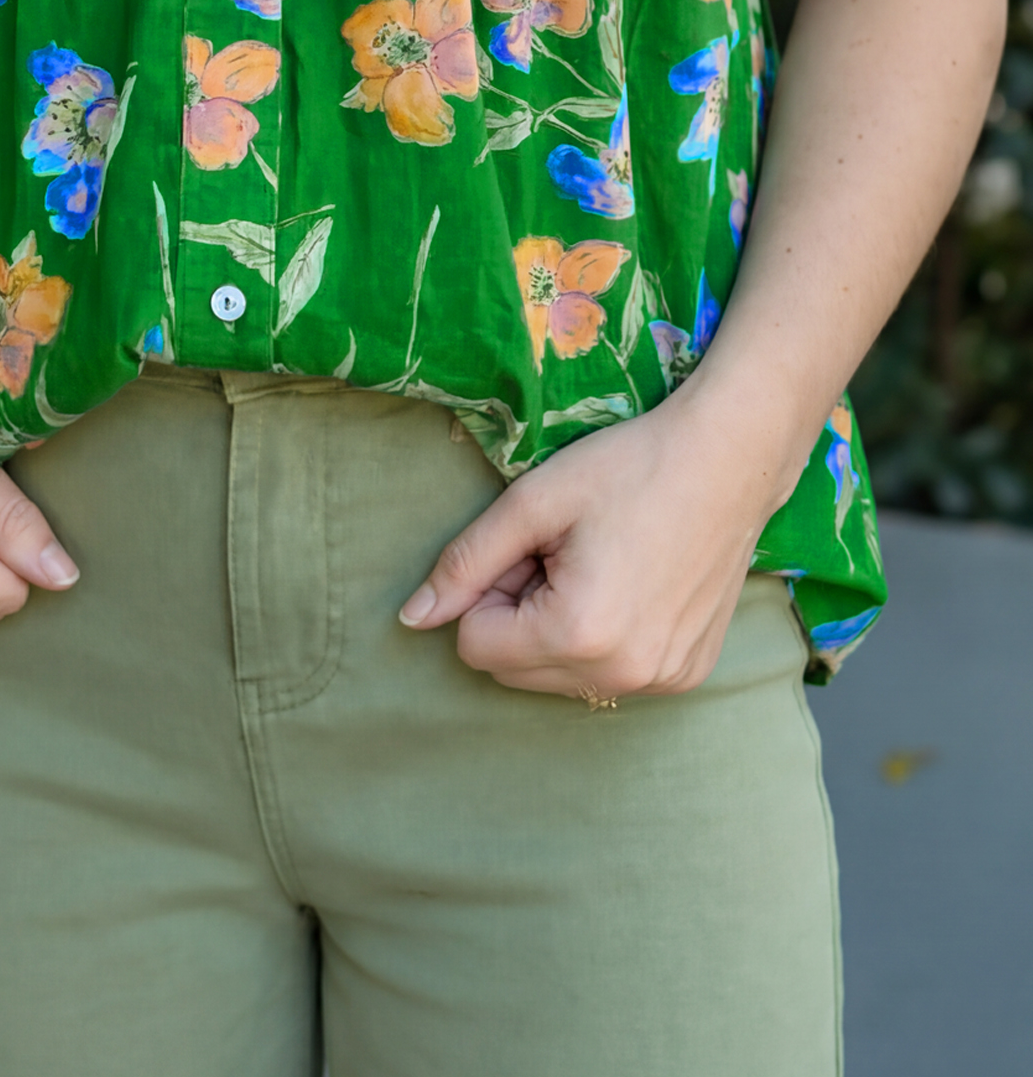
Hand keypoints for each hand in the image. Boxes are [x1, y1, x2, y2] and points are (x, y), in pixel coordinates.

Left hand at [399, 386, 789, 698]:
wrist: (729, 459)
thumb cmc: (629, 467)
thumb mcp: (533, 502)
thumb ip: (465, 563)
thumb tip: (410, 620)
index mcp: (578, 634)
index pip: (475, 646)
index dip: (487, 590)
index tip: (529, 546)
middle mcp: (624, 676)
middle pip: (514, 670)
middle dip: (518, 614)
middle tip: (560, 552)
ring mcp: (662, 682)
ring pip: (559, 677)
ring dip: (557, 628)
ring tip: (597, 564)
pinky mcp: (686, 675)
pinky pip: (609, 676)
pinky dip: (602, 639)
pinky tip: (631, 583)